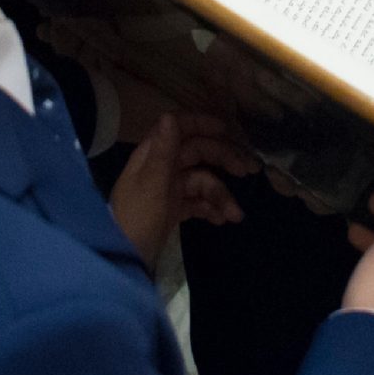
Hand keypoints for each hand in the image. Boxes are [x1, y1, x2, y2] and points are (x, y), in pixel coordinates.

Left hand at [107, 114, 253, 266]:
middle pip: (196, 153)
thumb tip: (170, 115)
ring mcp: (167, 189)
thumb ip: (164, 150)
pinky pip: (197, 201)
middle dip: (223, 160)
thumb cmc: (137, 218)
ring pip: (201, 181)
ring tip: (236, 215)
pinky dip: (211, 208)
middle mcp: (161, 167)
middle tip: (249, 171)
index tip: (227, 130)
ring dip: (220, 195)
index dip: (201, 124)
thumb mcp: (153, 184)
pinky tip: (223, 220)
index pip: (178, 128)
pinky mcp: (173, 209)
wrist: (125, 259)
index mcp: (152, 155)